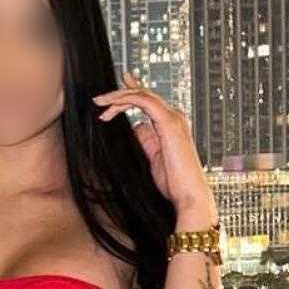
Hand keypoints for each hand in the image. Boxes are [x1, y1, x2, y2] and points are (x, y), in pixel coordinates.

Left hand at [93, 71, 215, 228]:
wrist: (189, 195)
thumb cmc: (175, 182)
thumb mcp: (154, 157)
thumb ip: (147, 140)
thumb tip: (137, 127)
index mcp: (172, 124)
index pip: (149, 101)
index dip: (131, 93)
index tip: (113, 95)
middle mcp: (175, 117)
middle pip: (145, 95)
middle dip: (120, 93)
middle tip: (99, 99)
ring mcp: (173, 118)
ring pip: (143, 95)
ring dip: (119, 96)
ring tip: (100, 102)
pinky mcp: (169, 123)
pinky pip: (145, 102)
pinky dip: (127, 99)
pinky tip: (112, 106)